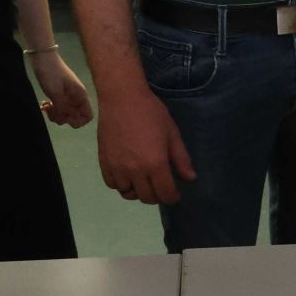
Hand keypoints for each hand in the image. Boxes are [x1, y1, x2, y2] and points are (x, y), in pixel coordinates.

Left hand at [32, 52, 93, 127]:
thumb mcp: (55, 93)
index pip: (88, 116)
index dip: (78, 121)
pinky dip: (51, 109)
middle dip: (63, 118)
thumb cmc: (51, 73)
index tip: (66, 117)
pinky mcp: (59, 94)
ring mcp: (67, 96)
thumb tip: (64, 120)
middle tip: (52, 111)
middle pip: (74, 117)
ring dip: (55, 114)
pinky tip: (44, 104)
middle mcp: (76, 97)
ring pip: (65, 113)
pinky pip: (58, 107)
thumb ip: (61, 109)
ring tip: (46, 106)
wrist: (42, 57)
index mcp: (80, 95)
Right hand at [96, 87, 194, 203]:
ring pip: (128, 193)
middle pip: (147, 197)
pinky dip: (121, 184)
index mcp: (155, 164)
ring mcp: (117, 168)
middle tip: (161, 187)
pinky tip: (127, 175)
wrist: (122, 98)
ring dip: (138, 191)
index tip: (175, 194)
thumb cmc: (151, 112)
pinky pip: (112, 184)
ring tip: (143, 181)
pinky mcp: (104, 162)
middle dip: (157, 196)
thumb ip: (181, 158)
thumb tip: (191, 179)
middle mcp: (135, 171)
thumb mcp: (172, 133)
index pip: (165, 193)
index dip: (173, 197)